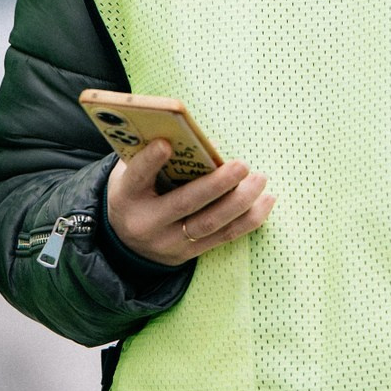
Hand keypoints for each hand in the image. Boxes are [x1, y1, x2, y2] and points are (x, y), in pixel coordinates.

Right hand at [104, 140, 272, 266]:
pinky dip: (248, 219)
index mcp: (126, 196)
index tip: (167, 143)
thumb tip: (194, 137)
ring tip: (260, 180)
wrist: (124, 244)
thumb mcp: (129, 173)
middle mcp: (146, 223)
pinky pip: (224, 237)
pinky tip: (266, 201)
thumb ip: (150, 155)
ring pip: (209, 224)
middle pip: (184, 204)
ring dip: (240, 201)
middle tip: (242, 165)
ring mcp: (169, 243)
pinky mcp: (189, 253)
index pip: (137, 177)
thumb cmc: (136, 193)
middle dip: (216, 184)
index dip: (150, 161)